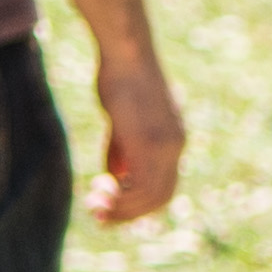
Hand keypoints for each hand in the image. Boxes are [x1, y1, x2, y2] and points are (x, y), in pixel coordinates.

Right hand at [88, 54, 186, 224]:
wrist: (126, 55)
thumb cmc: (119, 79)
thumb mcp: (122, 121)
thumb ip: (122, 150)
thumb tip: (118, 178)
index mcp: (174, 141)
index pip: (164, 186)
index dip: (139, 203)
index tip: (110, 206)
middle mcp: (176, 147)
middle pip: (160, 197)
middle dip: (129, 212)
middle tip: (99, 216)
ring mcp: (166, 146)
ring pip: (151, 196)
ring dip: (122, 208)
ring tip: (95, 208)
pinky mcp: (150, 143)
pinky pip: (141, 185)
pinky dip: (121, 197)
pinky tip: (99, 194)